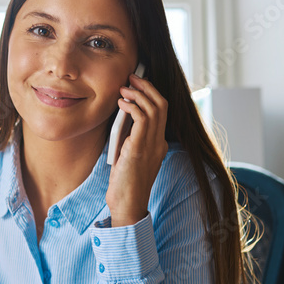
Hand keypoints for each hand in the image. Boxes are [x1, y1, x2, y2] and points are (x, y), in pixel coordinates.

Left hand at [105, 72, 168, 225]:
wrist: (127, 206)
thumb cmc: (124, 184)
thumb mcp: (128, 156)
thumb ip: (129, 138)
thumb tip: (121, 118)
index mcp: (158, 144)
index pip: (161, 111)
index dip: (150, 94)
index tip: (135, 84)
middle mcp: (159, 143)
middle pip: (162, 104)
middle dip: (147, 87)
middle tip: (132, 77)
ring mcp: (152, 146)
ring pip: (155, 108)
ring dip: (139, 94)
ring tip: (124, 88)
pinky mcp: (140, 150)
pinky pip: (143, 119)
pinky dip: (132, 106)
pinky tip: (121, 104)